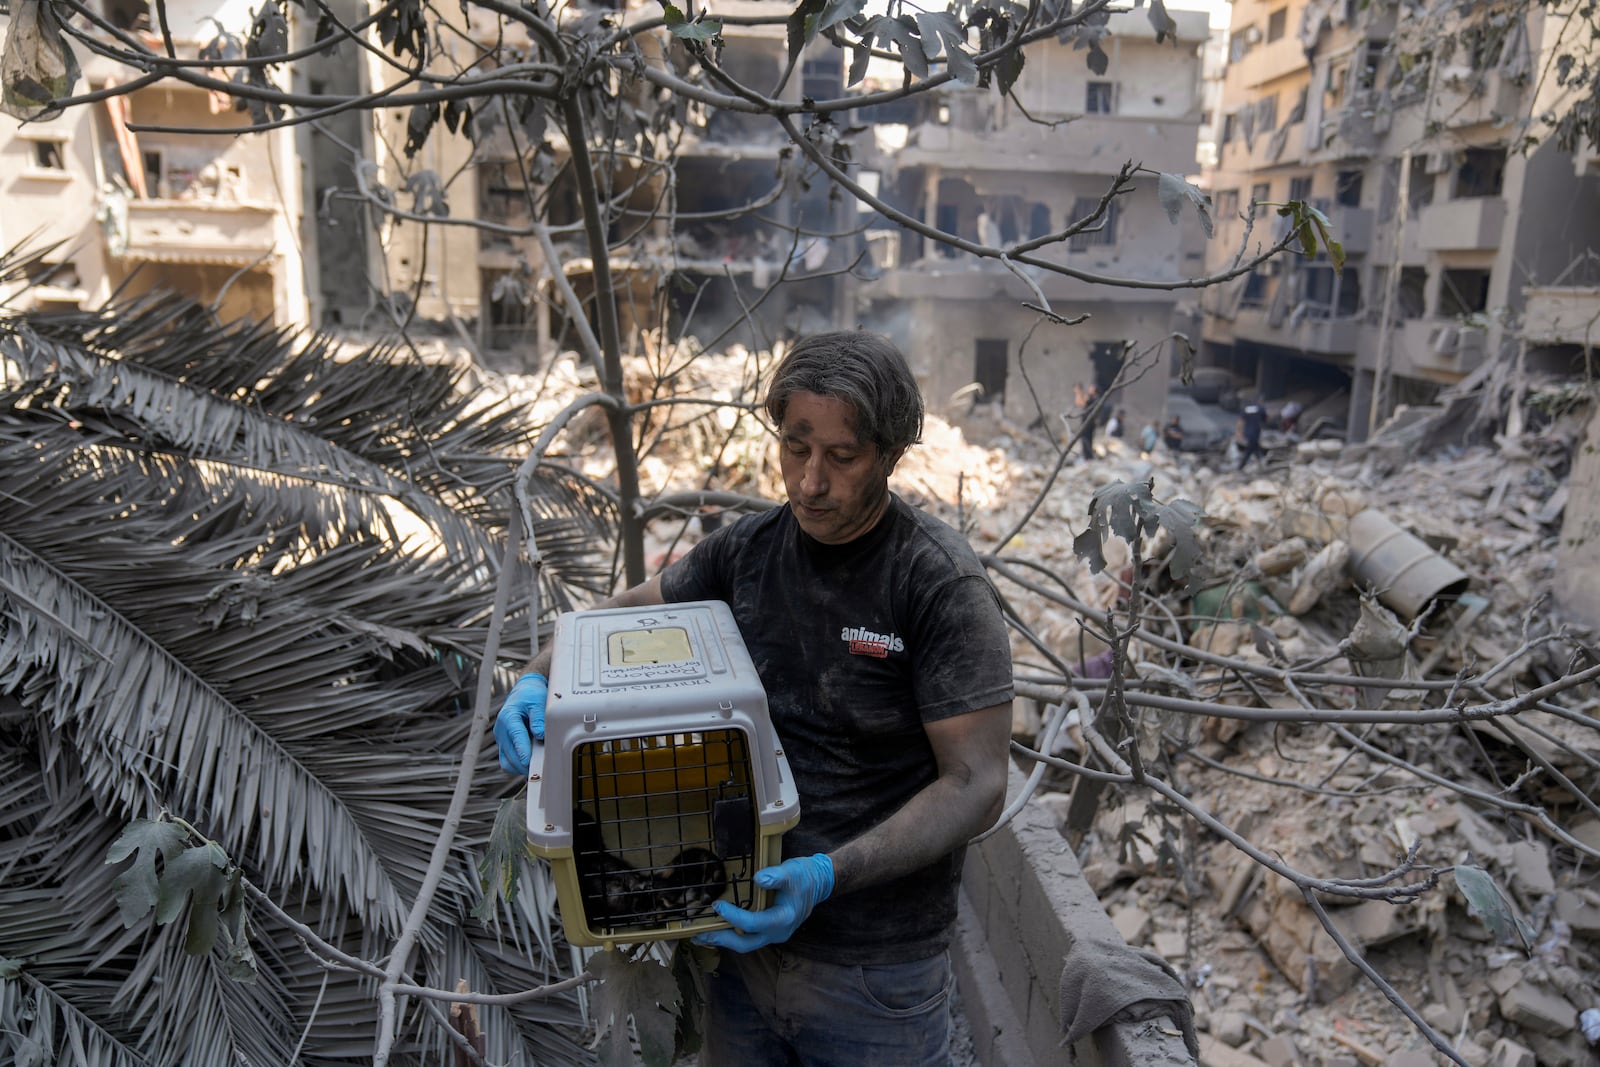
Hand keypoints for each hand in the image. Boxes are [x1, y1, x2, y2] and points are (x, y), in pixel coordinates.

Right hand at [494, 673, 546, 775]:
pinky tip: (528, 764)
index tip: (528, 762)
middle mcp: (501, 730)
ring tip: (535, 768)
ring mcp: (501, 739)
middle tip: (539, 770)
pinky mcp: (504, 745)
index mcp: (508, 717)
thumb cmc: (530, 696)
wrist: (524, 693)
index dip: (522, 751)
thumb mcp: (537, 701)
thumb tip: (540, 734)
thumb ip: (538, 718)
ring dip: (519, 767)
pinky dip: (517, 765)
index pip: (515, 737)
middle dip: (523, 764)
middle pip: (510, 754)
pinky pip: (507, 761)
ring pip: (507, 762)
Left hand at [694, 854, 833, 952]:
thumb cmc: (804, 876)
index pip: (752, 923)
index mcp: (783, 919)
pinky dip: (733, 934)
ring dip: (724, 940)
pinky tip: (719, 929)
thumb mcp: (791, 871)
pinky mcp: (770, 930)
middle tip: (700, 935)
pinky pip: (749, 937)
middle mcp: (778, 932)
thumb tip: (758, 879)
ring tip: (703, 936)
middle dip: (721, 940)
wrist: (818, 883)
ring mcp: (774, 934)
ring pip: (746, 943)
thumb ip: (775, 876)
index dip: (733, 916)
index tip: (716, 905)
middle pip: (746, 944)